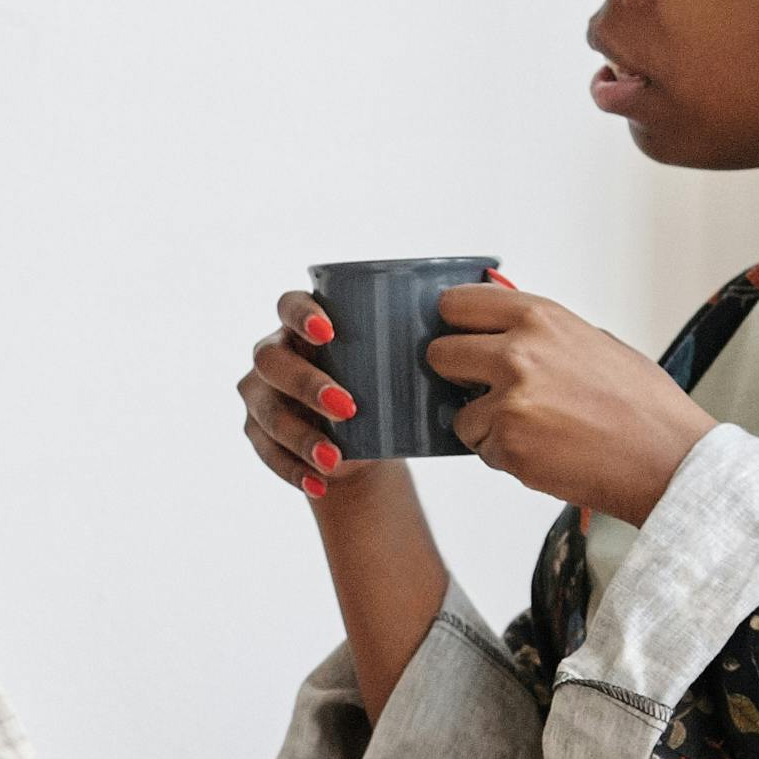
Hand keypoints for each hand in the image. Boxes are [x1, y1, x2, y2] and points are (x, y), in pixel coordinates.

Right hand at [240, 287, 446, 724]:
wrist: (367, 438)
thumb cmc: (390, 385)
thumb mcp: (407, 353)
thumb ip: (433, 323)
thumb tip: (496, 278)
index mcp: (307, 324)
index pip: (289, 304)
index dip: (302, 315)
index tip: (332, 332)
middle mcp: (277, 353)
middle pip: (272, 360)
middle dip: (306, 383)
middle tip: (348, 406)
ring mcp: (263, 394)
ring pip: (265, 410)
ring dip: (300, 434)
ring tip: (336, 456)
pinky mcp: (261, 434)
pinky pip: (266, 451)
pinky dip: (292, 468)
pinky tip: (319, 480)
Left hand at [418, 279, 699, 524]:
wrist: (669, 459)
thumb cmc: (643, 406)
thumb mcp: (594, 342)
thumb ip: (542, 335)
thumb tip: (502, 335)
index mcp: (540, 318)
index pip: (458, 304)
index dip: (455, 326)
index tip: (460, 338)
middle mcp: (518, 352)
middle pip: (440, 354)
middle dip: (459, 376)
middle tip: (488, 391)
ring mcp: (509, 400)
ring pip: (460, 414)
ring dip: (487, 427)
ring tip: (538, 431)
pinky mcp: (507, 445)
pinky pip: (482, 450)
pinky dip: (506, 457)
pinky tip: (547, 453)